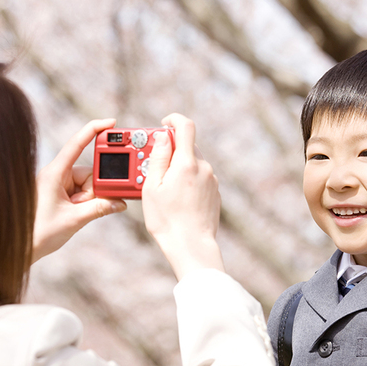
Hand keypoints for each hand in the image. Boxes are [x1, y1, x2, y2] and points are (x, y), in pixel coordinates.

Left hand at [33, 119, 126, 262]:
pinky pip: (80, 193)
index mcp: (54, 173)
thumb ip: (99, 209)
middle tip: (84, 207)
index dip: (94, 130)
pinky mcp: (58, 194)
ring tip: (75, 215)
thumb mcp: (75, 220)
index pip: (76, 144)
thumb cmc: (40, 233)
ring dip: (88, 200)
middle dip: (94, 190)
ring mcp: (57, 184)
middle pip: (88, 172)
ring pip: (86, 185)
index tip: (111, 122)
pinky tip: (77, 214)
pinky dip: (84, 203)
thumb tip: (119, 203)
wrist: (23, 249)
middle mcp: (56, 175)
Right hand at [142, 113, 223, 279]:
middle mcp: (203, 168)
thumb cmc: (167, 220)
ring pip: (193, 163)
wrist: (191, 246)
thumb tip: (163, 136)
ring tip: (163, 188)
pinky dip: (187, 180)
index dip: (173, 120)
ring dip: (178, 167)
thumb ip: (158, 157)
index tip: (164, 124)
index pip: (185, 126)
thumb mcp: (151, 187)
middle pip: (187, 146)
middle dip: (170, 151)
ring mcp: (211, 181)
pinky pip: (199, 178)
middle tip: (152, 166)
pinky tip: (177, 199)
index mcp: (186, 163)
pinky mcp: (215, 193)